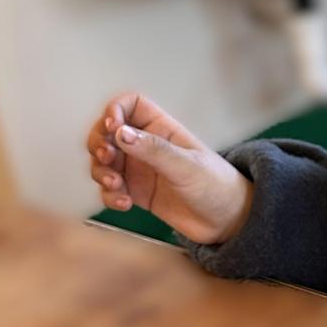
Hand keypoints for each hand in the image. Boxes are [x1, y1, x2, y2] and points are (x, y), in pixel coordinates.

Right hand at [85, 93, 253, 246]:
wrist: (227, 221)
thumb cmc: (217, 186)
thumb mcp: (186, 166)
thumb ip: (154, 150)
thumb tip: (121, 133)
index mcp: (162, 128)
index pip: (130, 104)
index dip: (115, 110)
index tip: (113, 127)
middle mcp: (147, 145)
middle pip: (107, 132)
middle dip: (99, 143)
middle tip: (107, 158)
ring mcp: (139, 169)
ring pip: (103, 161)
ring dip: (101, 172)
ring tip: (117, 185)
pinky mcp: (136, 192)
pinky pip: (110, 188)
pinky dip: (109, 195)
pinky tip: (125, 204)